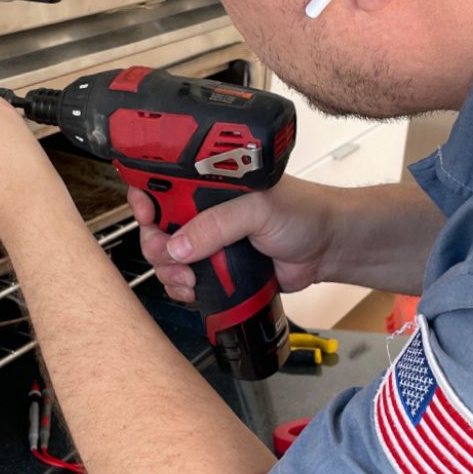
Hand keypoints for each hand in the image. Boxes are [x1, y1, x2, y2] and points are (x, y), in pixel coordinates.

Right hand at [128, 177, 335, 302]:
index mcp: (209, 183)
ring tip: (189, 279)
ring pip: (167, 257)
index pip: (162, 183)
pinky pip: (185, 280)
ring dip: (169, 272)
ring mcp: (209, 241)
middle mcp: (204, 210)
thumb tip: (179, 244)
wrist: (327, 249)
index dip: (145, 197)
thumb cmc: (302, 213)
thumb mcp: (257, 208)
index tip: (146, 212)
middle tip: (172, 256)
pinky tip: (194, 290)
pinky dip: (182, 289)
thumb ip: (218, 224)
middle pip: (156, 225)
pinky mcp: (216, 269)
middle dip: (157, 245)